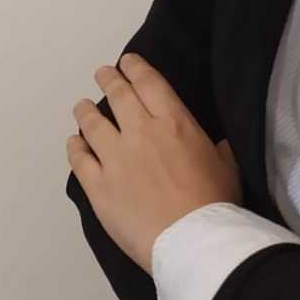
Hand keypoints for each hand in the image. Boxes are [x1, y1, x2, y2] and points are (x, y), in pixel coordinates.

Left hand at [66, 52, 241, 274]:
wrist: (189, 239)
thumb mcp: (226, 163)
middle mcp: (141, 131)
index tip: (127, 61)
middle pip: (119, 96)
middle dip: (109, 80)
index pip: (149, 83)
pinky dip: (75, 147)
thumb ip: (216, 147)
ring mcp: (116, 159)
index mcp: (174, 121)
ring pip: (94, 125)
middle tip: (102, 73)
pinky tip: (73, 142)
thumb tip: (216, 143)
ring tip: (81, 105)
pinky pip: (80, 160)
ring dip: (86, 111)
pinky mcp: (99, 187)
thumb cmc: (214, 200)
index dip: (136, 68)